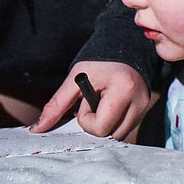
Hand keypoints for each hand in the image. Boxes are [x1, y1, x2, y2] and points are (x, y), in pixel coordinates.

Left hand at [30, 61, 156, 139]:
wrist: (123, 47)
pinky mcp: (146, 109)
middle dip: (97, 124)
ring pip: (118, 136)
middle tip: (96, 102)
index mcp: (122, 91)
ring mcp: (144, 107)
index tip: (87, 101)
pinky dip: (114, 123)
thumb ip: (56, 105)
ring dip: (106, 125)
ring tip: (104, 104)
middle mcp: (139, 102)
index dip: (87, 118)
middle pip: (110, 136)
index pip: (100, 128)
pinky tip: (112, 106)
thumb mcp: (75, 79)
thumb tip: (37, 129)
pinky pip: (126, 129)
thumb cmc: (99, 62)